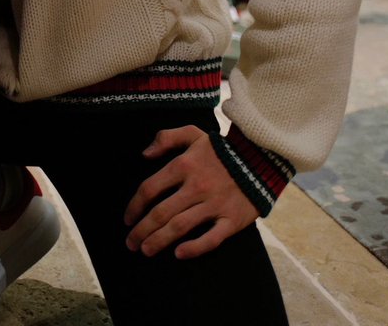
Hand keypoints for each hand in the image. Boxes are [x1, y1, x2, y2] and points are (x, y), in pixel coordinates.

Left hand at [124, 125, 257, 258]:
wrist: (260, 158)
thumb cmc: (221, 148)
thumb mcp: (193, 133)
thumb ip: (166, 138)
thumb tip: (144, 154)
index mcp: (184, 165)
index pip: (150, 188)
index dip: (134, 206)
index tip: (127, 219)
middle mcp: (196, 186)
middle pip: (161, 212)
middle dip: (142, 230)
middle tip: (130, 243)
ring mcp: (214, 204)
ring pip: (180, 227)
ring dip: (159, 241)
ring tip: (145, 250)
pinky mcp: (231, 219)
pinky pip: (211, 239)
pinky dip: (194, 248)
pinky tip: (178, 254)